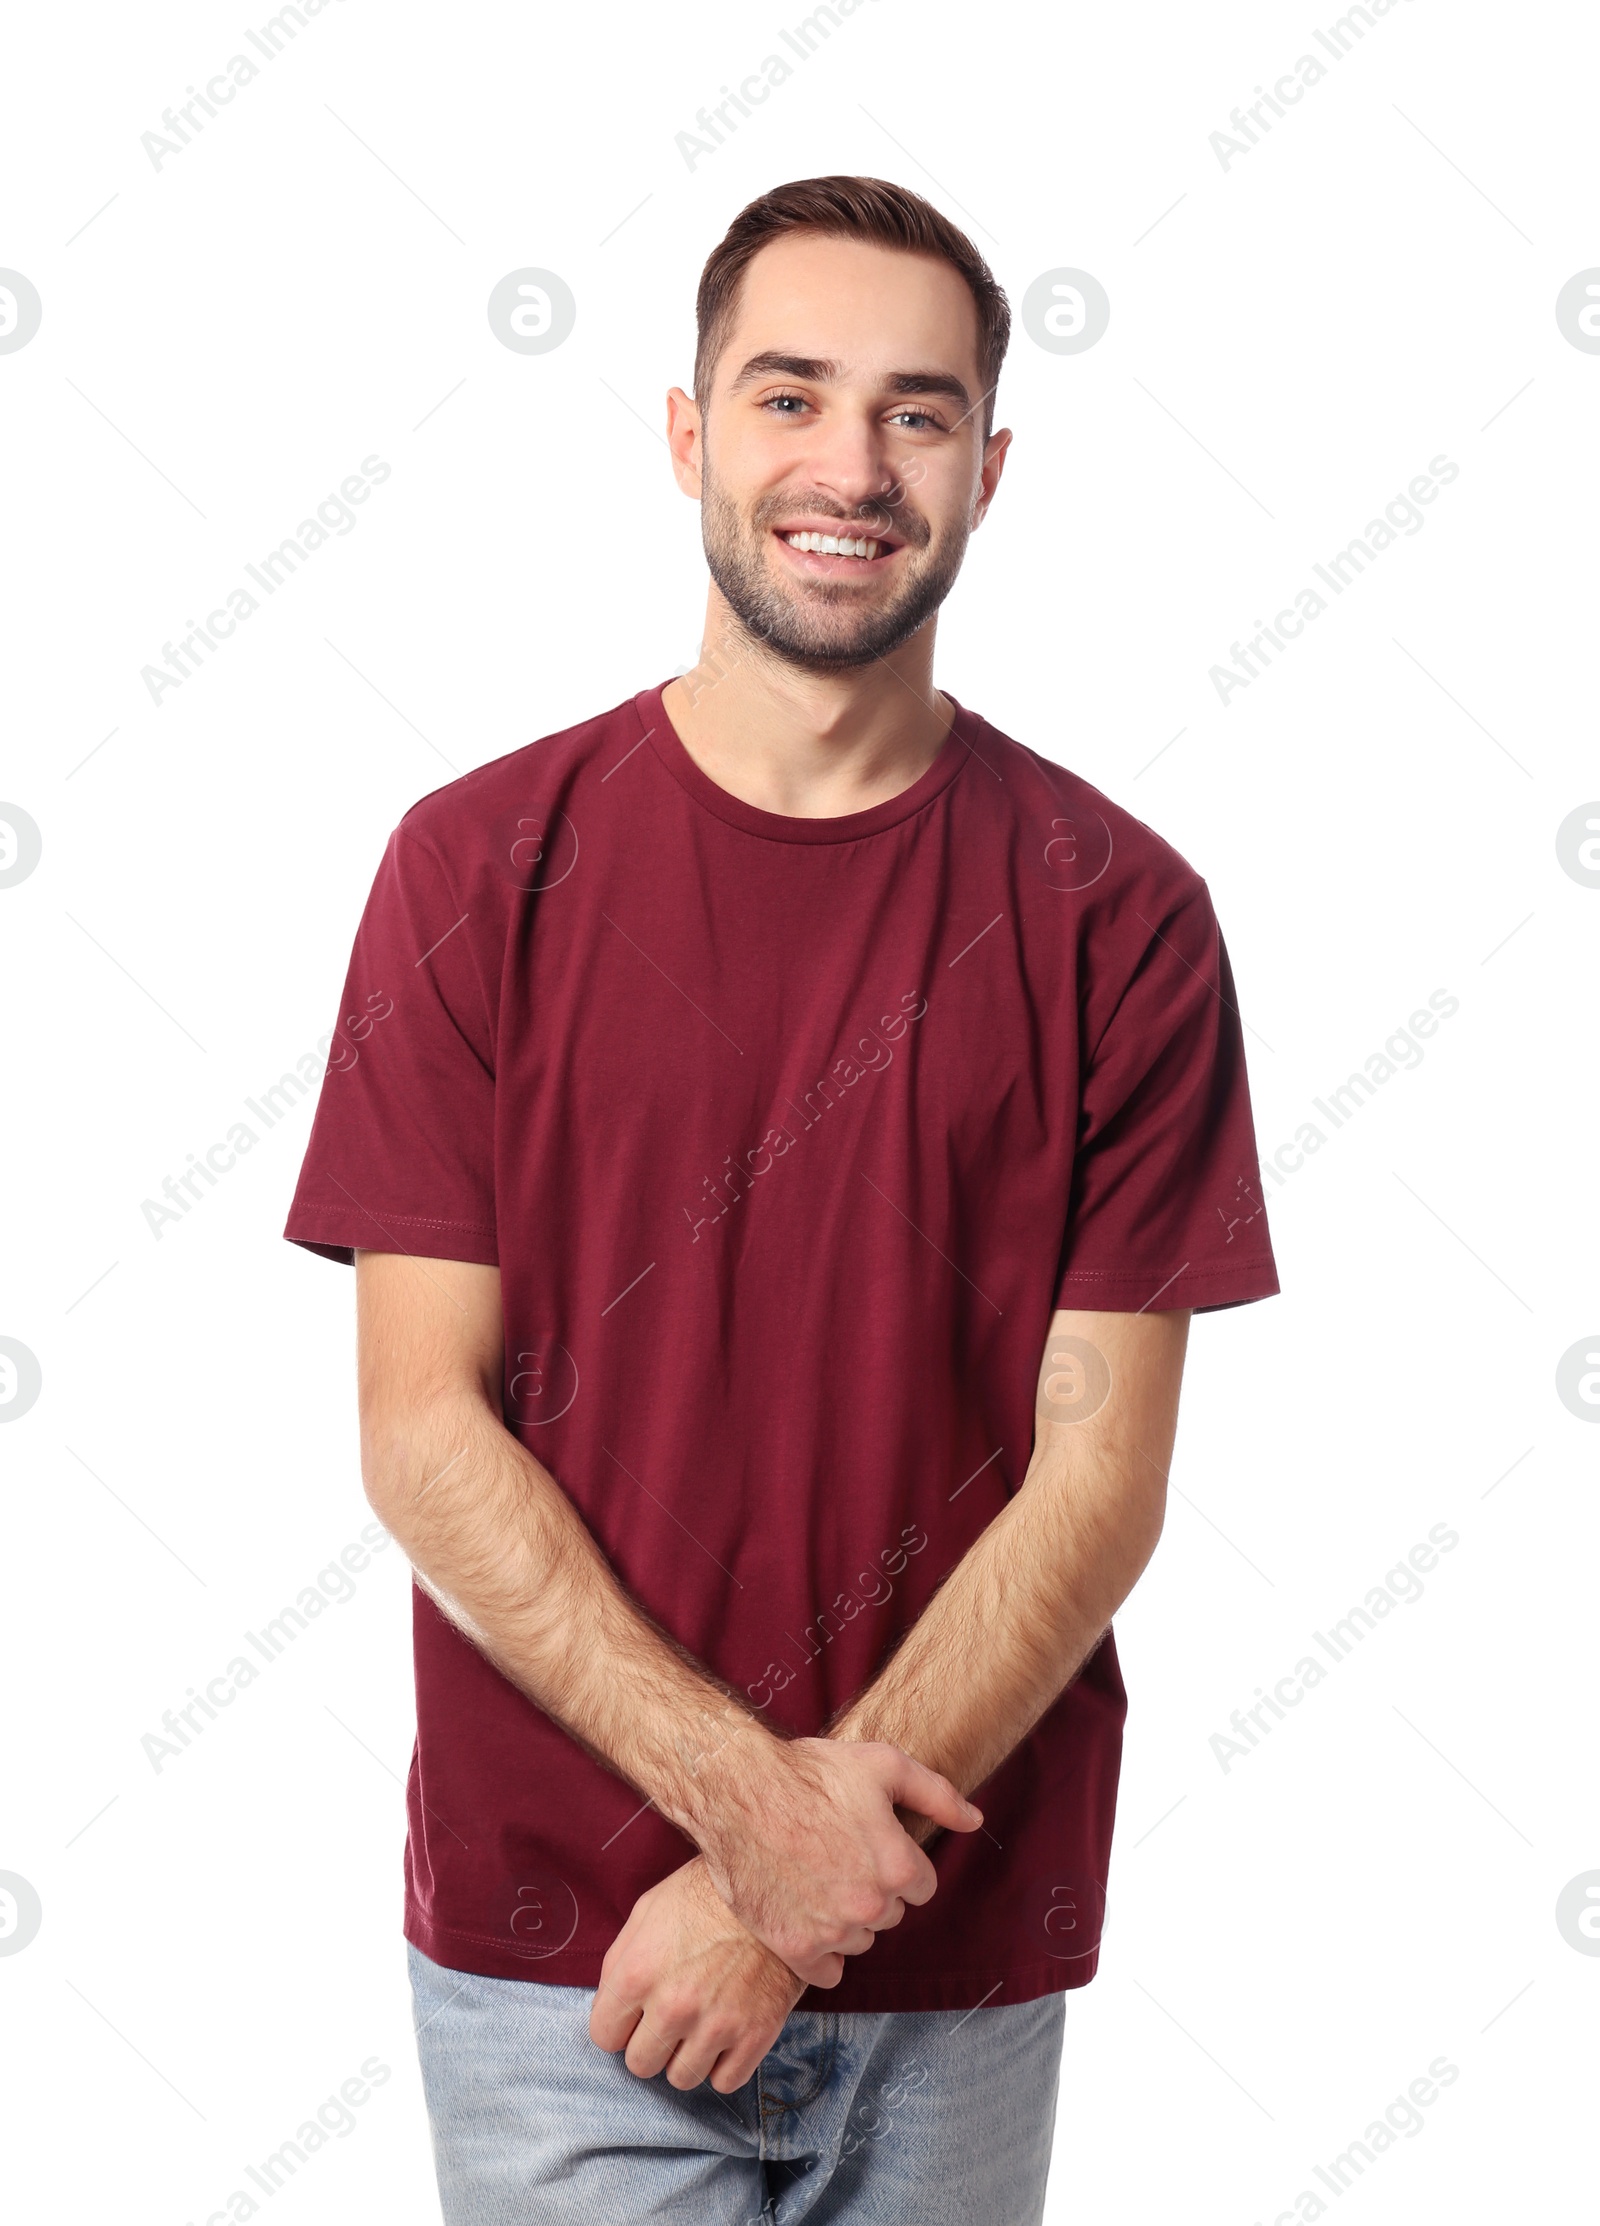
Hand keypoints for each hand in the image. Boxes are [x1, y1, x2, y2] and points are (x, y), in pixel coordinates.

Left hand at [589, 1856, 814, 2092]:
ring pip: (681, 2078)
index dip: (618, 2024)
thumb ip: (619, 1963)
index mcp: (638, 1973)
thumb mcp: (648, 1911)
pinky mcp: (755, 2036)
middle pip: (640, 2065)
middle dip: (650, 2042)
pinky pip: (724, 2082)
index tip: (634, 2013)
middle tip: (670, 2016)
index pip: (604, 2037)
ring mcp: (716, 2025)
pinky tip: (726, 2033)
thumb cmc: (706, 1895)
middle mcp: (673, 2007)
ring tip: (699, 2023)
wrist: (774, 1888)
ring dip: (686, 2055)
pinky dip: (723, 2064)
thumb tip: (610, 2007)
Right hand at [696, 1737, 980, 1986]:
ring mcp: (832, 1931)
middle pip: (890, 1913)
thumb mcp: (884, 1765)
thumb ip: (938, 1796)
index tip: (866, 1842)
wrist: (738, 1791)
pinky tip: (804, 1915)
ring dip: (846, 1918)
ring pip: (860, 1940)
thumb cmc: (811, 1772)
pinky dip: (820, 1952)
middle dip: (872, 1889)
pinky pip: (828, 1971)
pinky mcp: (795, 1948)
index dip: (896, 1861)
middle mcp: (870, 1906)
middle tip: (836, 1854)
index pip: (921, 1886)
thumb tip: (976, 1822)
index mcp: (898, 1866)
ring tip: (814, 1877)